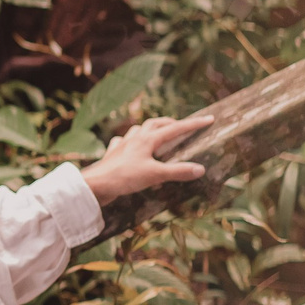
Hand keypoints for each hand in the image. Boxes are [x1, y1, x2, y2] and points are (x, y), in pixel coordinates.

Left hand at [82, 113, 212, 202]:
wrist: (96, 185)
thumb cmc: (125, 177)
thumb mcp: (155, 175)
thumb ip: (178, 171)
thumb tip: (200, 168)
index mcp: (147, 139)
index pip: (176, 128)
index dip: (193, 124)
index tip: (209, 119)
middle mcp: (135, 138)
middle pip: (155, 124)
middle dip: (170, 123)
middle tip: (181, 126)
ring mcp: (123, 145)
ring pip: (138, 131)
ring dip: (149, 130)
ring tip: (156, 134)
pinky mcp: (113, 155)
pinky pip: (122, 143)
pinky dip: (129, 142)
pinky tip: (129, 146)